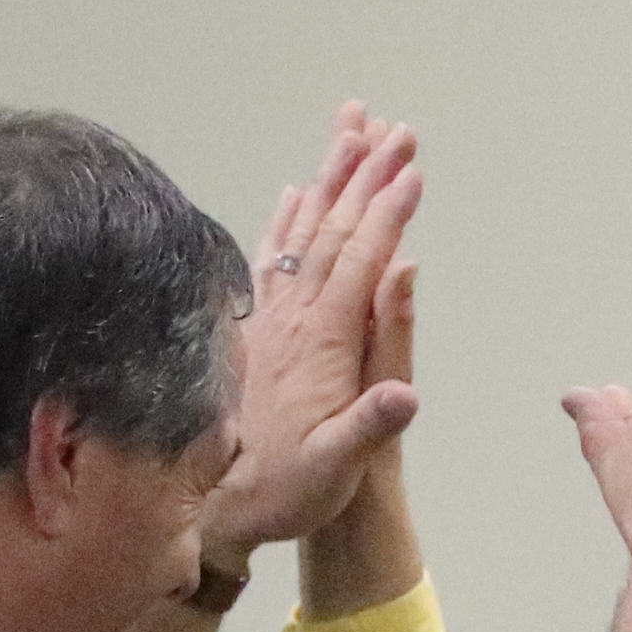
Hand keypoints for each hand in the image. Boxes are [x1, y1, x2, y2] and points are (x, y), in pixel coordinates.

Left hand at [201, 104, 424, 562]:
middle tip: (393, 128)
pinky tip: (295, 190)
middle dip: (366, 174)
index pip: (362, 262)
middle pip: (334, 229)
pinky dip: (289, 217)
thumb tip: (407, 394)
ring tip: (349, 131)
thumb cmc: (287, 489)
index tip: (413, 170)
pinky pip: (273, 255)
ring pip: (304, 230)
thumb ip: (370, 426)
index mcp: (322, 341)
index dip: (388, 214)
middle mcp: (293, 317)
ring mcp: (271, 316)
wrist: (218, 503)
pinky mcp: (255, 326)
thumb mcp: (337, 467)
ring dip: (330, 178)